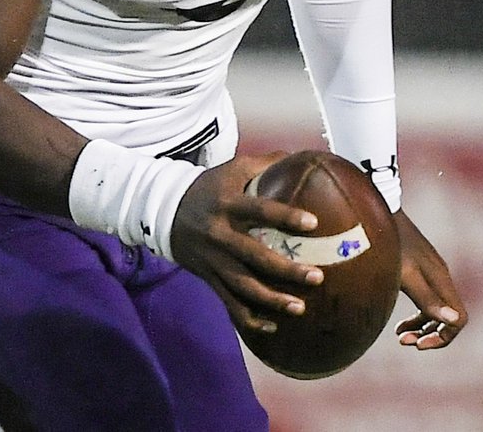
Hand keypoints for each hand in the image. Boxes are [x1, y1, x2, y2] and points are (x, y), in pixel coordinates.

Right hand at [171, 152, 324, 334]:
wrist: (165, 210)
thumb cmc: (208, 188)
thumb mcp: (231, 169)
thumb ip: (263, 164)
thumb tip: (298, 156)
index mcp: (229, 205)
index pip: (260, 210)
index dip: (285, 216)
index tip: (313, 223)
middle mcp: (221, 234)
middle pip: (255, 256)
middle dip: (286, 270)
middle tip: (317, 277)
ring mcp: (214, 260)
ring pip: (243, 286)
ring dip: (272, 300)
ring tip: (299, 307)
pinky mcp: (208, 277)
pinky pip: (229, 303)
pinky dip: (249, 318)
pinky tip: (271, 327)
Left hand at [393, 209, 467, 349]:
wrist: (379, 212)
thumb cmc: (390, 244)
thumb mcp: (405, 275)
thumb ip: (427, 299)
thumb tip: (455, 322)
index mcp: (441, 280)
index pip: (459, 319)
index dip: (444, 337)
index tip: (420, 344)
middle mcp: (440, 277)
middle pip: (449, 317)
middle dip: (430, 335)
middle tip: (406, 342)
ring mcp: (430, 272)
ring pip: (436, 310)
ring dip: (421, 327)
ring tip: (400, 336)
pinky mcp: (418, 269)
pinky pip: (425, 299)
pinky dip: (416, 315)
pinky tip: (398, 323)